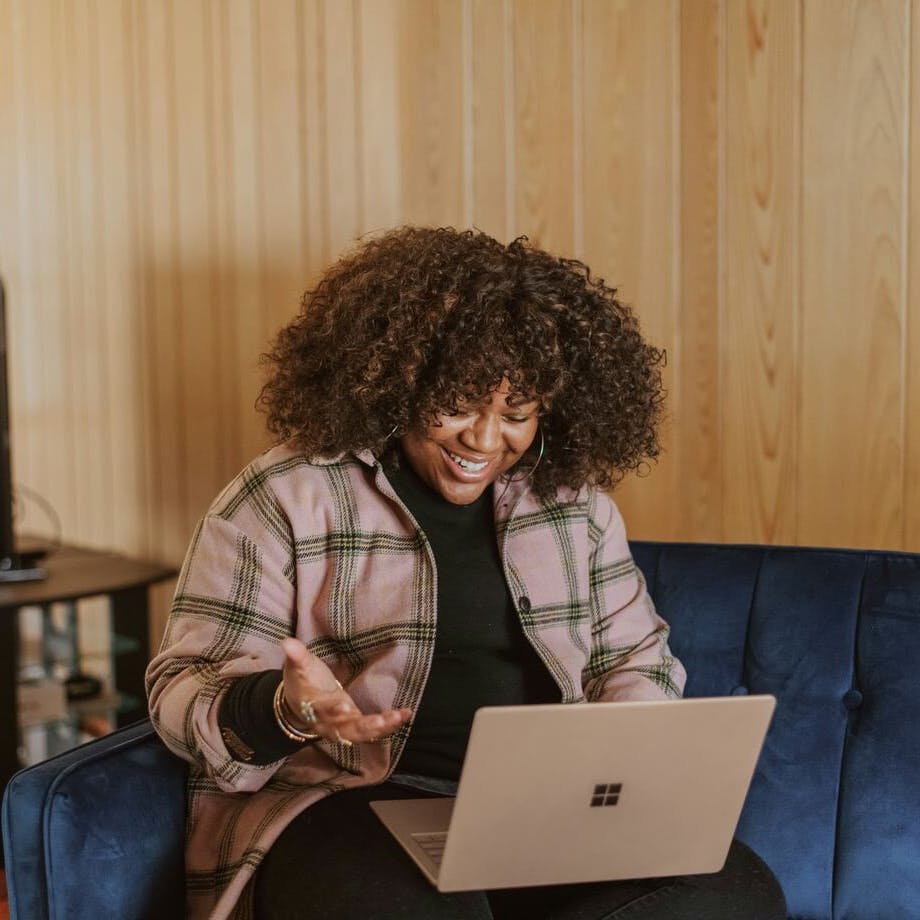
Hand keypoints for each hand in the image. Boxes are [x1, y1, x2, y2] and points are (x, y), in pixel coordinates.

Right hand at [280, 638, 412, 743]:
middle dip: (364, 726)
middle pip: (346, 729)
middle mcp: (329, 723)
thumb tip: (287, 642)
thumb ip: (296, 656)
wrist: (300, 706)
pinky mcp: (356, 726)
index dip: (332, 710)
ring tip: (399, 717)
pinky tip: (405, 715)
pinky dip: (389, 725)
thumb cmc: (302, 683)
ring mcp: (343, 727)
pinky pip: (373, 730)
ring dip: (382, 727)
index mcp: (314, 707)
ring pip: (362, 733)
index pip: (323, 710)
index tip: (344, 707)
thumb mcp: (298, 667)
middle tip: (381, 721)